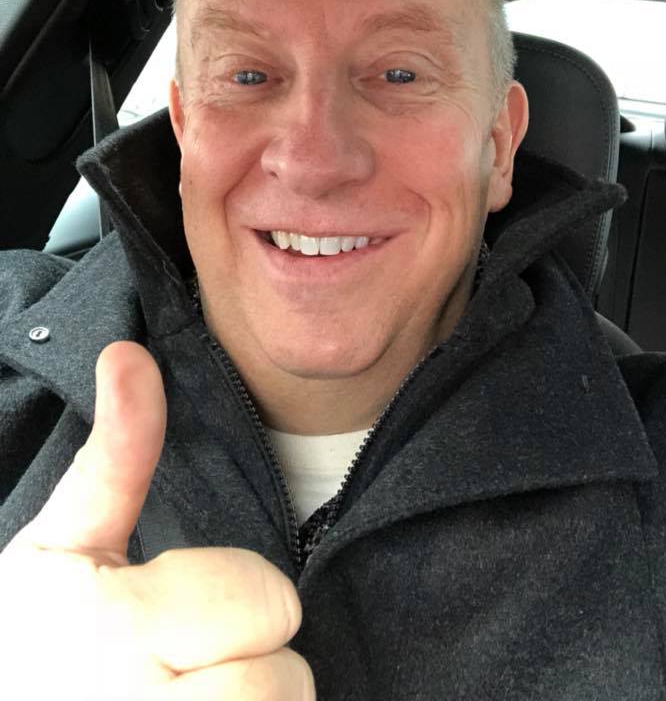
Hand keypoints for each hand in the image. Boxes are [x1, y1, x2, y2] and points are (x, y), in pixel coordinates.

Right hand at [0, 341, 313, 699]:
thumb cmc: (27, 648)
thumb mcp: (60, 546)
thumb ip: (115, 455)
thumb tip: (129, 351)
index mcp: (117, 630)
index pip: (270, 600)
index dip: (233, 601)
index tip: (172, 616)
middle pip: (285, 678)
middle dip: (244, 665)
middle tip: (177, 676)